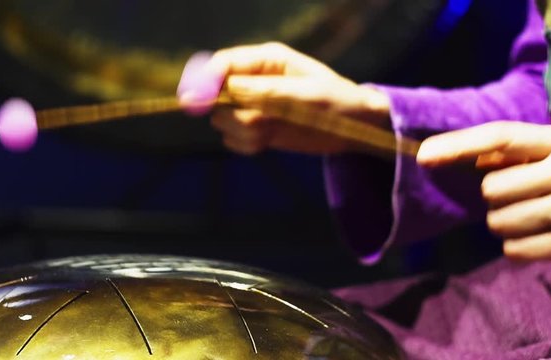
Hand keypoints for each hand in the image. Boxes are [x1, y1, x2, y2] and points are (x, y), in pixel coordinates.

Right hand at [183, 42, 390, 154]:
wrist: (356, 127)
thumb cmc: (337, 102)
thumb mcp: (304, 95)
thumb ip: (263, 91)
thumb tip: (224, 89)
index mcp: (265, 61)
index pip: (221, 65)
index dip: (204, 81)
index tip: (194, 101)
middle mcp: (254, 81)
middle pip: (217, 97)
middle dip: (233, 113)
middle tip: (263, 121)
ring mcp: (254, 106)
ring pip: (224, 121)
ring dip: (244, 131)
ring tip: (273, 130)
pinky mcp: (256, 128)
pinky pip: (234, 139)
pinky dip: (247, 145)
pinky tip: (269, 142)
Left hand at [417, 121, 550, 264]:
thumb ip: (520, 154)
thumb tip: (472, 159)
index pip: (499, 137)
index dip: (458, 146)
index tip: (424, 155)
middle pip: (489, 190)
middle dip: (498, 198)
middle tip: (529, 198)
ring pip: (497, 222)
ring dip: (509, 224)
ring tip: (542, 219)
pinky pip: (512, 250)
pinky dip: (522, 247)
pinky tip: (548, 238)